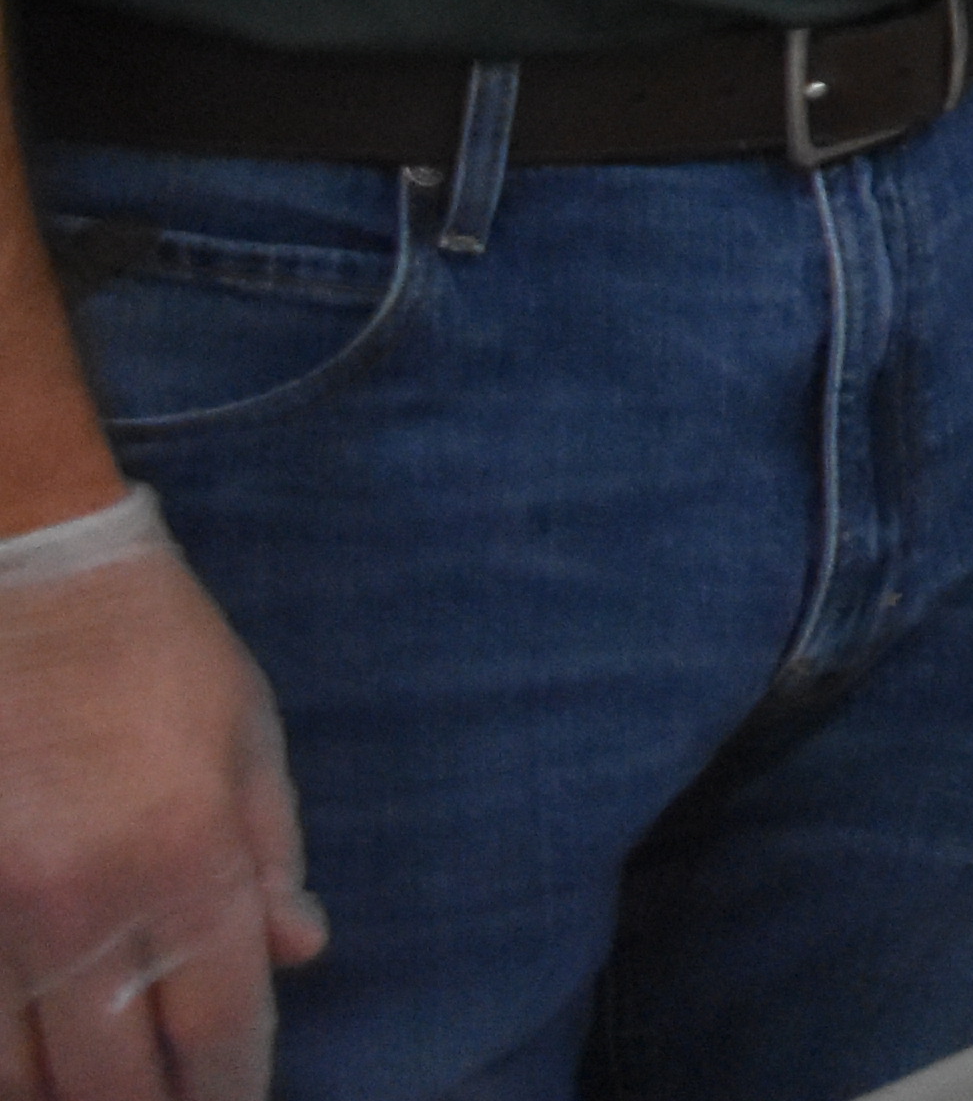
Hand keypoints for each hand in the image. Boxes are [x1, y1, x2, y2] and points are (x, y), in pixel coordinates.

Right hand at [0, 504, 321, 1100]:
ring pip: (11, 1071)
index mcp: (185, 856)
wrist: (23, 568)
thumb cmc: (152, 648)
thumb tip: (300, 954)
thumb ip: (272, 856)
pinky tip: (23, 1057)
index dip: (227, 1089)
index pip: (217, 1023)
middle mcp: (81, 899)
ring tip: (87, 1089)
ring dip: (54, 1095)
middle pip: (106, 1076)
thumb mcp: (248, 734)